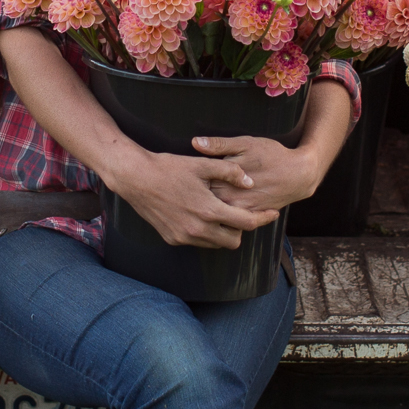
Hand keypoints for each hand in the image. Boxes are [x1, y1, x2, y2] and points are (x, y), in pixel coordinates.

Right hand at [105, 148, 278, 249]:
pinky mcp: (172, 239)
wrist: (136, 178)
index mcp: (209, 211)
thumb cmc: (169, 168)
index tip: (272, 213)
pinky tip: (200, 215)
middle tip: (241, 213)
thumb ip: (231, 172)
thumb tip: (250, 183)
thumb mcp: (202, 164)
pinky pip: (198, 241)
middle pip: (234, 241)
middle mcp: (198, 229)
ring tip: (221, 213)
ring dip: (223, 232)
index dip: (263, 218)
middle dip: (241, 229)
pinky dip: (205, 232)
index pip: (246, 223)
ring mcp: (184, 237)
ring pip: (216, 244)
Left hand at [190, 135, 322, 213]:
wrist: (298, 175)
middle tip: (192, 187)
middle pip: (203, 202)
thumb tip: (196, 142)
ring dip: (208, 207)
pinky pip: (230, 220)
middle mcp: (230, 200)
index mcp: (224, 181)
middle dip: (196, 196)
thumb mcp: (245, 144)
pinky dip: (223, 214)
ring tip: (202, 197)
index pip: (196, 185)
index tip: (186, 175)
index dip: (190, 180)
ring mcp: (239, 211)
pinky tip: (221, 204)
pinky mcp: (249, 216)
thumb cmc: (272, 155)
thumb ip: (219, 145)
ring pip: (215, 214)